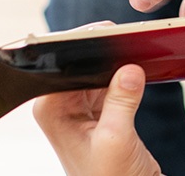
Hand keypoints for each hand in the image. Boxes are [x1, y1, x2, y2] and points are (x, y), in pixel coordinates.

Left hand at [35, 63, 161, 175]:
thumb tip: (130, 70)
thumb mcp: (116, 138)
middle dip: (102, 63)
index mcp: (52, 112)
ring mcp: (80, 111)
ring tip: (130, 80)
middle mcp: (61, 109)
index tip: (106, 45)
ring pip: (97, 75)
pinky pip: (110, 86)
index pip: (60, 68)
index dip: (83, 55)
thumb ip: (122, 100)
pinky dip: (122, 85)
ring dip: (115, 73)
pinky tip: (132, 87)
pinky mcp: (99, 113)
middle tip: (124, 63)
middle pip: (79, 68)